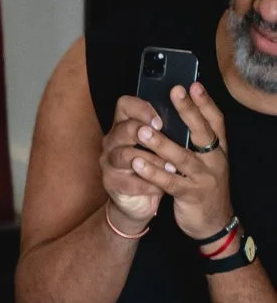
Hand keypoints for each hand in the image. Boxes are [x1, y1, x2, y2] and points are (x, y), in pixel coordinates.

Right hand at [99, 95, 166, 226]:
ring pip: (126, 155)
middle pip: (122, 129)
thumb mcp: (162, 142)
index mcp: (126, 124)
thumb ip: (170, 126)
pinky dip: (147, 184)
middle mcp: (114, 140)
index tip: (161, 119)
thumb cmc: (156, 164)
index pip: (125, 105)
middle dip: (142, 131)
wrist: (142, 198)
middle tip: (160, 135)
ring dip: (151, 160)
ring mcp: (109, 162)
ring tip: (172, 167)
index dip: (142, 109)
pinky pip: (129, 181)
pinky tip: (161, 187)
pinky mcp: (111, 182)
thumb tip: (193, 110)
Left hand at [129, 83, 233, 239]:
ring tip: (143, 130)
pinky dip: (153, 172)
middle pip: (202, 132)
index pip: (216, 122)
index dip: (205, 103)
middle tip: (174, 92)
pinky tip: (138, 163)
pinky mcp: (191, 195)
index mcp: (218, 150)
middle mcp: (215, 160)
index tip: (193, 85)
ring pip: (183, 157)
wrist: (212, 223)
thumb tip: (174, 118)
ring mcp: (204, 178)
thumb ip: (194, 143)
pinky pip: (170, 182)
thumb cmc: (202, 187)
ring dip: (162, 143)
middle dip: (188, 111)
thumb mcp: (204, 163)